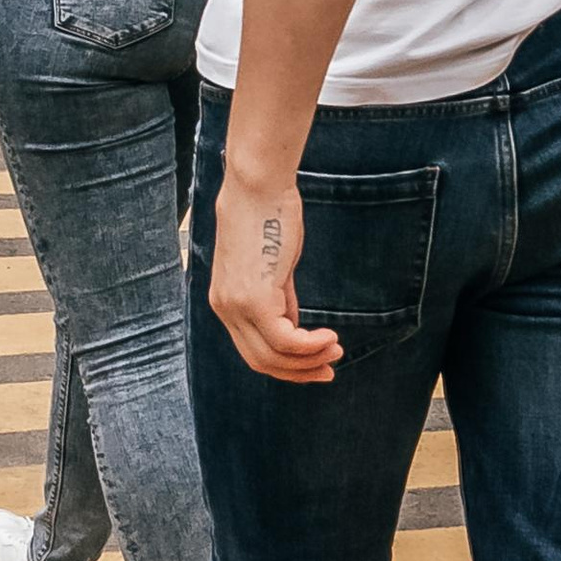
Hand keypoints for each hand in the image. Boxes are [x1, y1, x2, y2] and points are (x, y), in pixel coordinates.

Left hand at [208, 172, 342, 385]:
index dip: (287, 365)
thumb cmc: (267, 217)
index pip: (253, 351)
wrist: (256, 188)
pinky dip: (310, 345)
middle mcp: (225, 310)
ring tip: (336, 350)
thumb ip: (279, 298)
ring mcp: (237, 306)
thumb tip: (293, 325)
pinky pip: (285, 339)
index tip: (317, 363)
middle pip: (261, 362)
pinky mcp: (253, 299)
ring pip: (273, 356)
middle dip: (299, 371)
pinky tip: (330, 337)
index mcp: (225, 303)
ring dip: (309, 359)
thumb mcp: (273, 268)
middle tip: (331, 367)